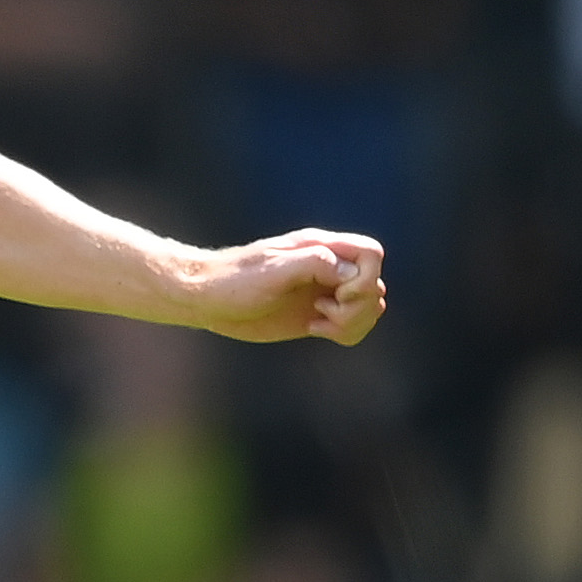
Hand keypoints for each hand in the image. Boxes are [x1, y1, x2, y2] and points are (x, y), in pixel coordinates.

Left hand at [192, 230, 385, 346]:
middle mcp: (328, 269)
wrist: (206, 300)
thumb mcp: (272, 270)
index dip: (365, 277)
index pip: (371, 254)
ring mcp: (324, 293)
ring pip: (370, 306)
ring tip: (319, 323)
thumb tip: (350, 271)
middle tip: (323, 310)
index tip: (337, 294)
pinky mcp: (316, 315)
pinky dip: (346, 332)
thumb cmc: (233, 281)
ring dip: (354, 321)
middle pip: (375, 284)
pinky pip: (352, 325)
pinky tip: (315, 329)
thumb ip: (313, 264)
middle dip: (358, 305)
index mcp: (320, 248)